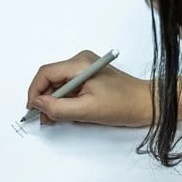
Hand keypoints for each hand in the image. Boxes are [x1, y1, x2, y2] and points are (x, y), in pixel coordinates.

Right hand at [26, 51, 151, 126]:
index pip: (46, 73)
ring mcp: (86, 69)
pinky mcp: (91, 77)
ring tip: (56, 119)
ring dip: (55, 102)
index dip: (35, 92)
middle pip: (51, 78)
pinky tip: (71, 113)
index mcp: (80, 64)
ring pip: (60, 84)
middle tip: (44, 119)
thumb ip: (59, 108)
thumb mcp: (87, 110)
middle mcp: (81, 61)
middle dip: (45, 99)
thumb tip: (37, 104)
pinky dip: (66, 101)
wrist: (149, 104)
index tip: (32, 110)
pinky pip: (70, 87)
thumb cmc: (124, 105)